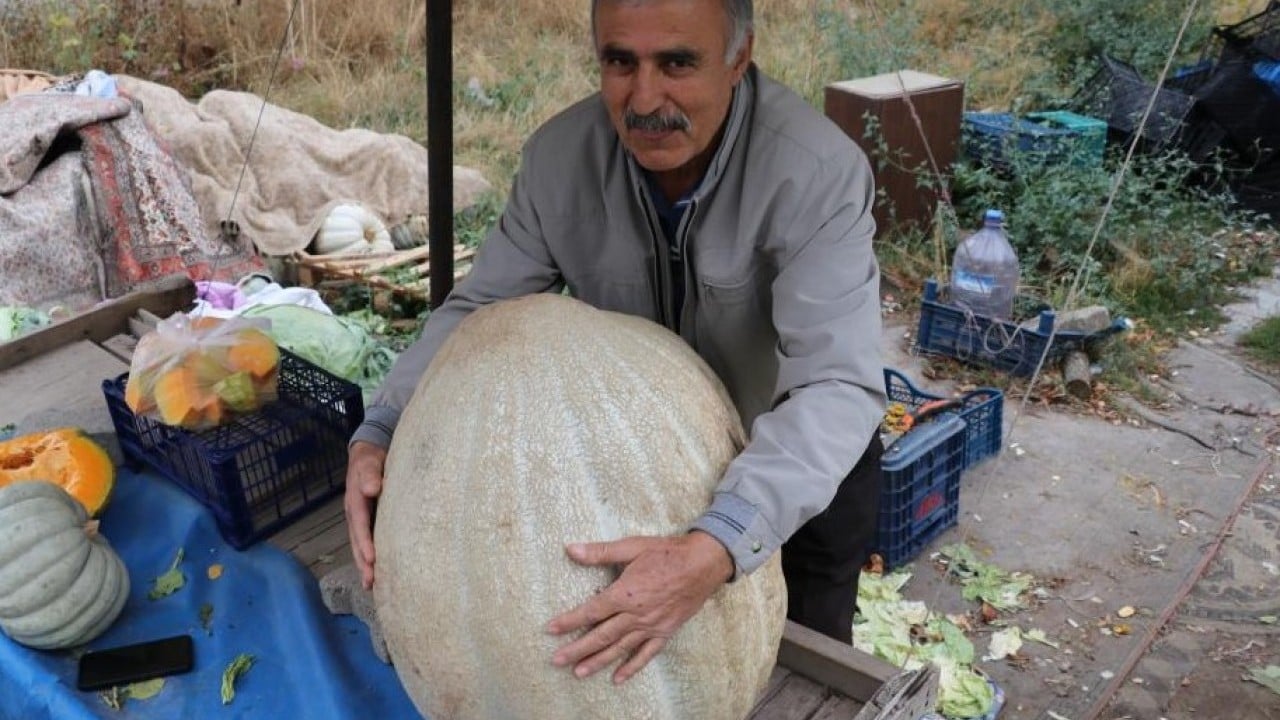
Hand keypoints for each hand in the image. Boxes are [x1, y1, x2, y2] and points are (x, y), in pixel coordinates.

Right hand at [344, 441, 387, 588]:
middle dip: (363, 562)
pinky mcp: (369, 522)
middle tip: (371, 582)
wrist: (369, 454)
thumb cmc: (370, 459)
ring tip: (371, 585)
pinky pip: (369, 542)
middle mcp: (355, 514)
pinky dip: (371, 558)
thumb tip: (372, 488)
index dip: (364, 542)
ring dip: (365, 565)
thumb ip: (369, 474)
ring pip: (360, 546)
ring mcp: (361, 520)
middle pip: (357, 541)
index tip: (371, 559)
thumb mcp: (369, 462)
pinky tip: (378, 573)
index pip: (360, 524)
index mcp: (355, 501)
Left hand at [545, 531, 733, 684]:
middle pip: (601, 635)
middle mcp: (636, 614)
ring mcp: (651, 626)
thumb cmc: (667, 552)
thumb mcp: (632, 546)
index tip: (550, 630)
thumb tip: (570, 549)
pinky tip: (618, 678)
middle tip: (556, 661)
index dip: (569, 621)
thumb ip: (600, 552)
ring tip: (578, 672)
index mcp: (625, 593)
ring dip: (598, 661)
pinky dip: (632, 667)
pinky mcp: (665, 632)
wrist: (704, 563)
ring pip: (620, 648)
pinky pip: (646, 654)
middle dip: (577, 649)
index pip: (591, 611)